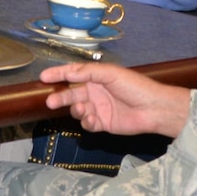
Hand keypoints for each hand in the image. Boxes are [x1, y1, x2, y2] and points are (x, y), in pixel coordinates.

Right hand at [40, 63, 191, 138]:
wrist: (154, 109)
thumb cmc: (136, 87)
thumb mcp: (111, 74)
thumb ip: (88, 72)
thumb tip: (68, 72)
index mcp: (96, 77)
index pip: (73, 74)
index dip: (58, 74)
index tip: (43, 77)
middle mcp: (95, 92)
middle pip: (71, 93)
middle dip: (60, 97)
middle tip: (51, 101)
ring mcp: (98, 108)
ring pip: (77, 109)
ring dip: (76, 110)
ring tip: (83, 109)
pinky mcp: (103, 123)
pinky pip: (87, 124)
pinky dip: (87, 122)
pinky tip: (92, 120)